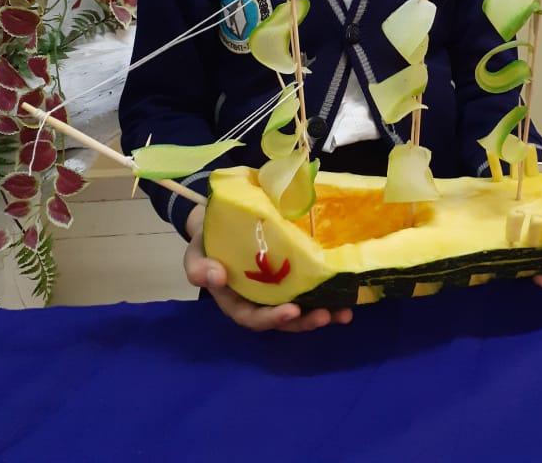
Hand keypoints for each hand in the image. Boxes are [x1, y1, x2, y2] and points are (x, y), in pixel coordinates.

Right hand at [183, 206, 352, 331]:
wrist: (220, 222)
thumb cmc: (207, 242)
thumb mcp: (195, 254)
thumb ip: (199, 268)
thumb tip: (216, 277)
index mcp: (236, 301)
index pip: (254, 318)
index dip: (273, 318)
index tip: (292, 311)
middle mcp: (259, 301)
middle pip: (282, 320)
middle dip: (304, 321)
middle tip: (325, 316)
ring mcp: (276, 291)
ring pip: (300, 310)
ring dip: (321, 313)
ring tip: (343, 313)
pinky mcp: (291, 278)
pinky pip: (308, 291)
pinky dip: (326, 296)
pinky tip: (346, 297)